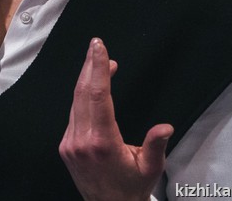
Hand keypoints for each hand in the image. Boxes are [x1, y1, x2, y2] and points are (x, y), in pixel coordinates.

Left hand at [59, 38, 173, 200]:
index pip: (96, 95)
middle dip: (89, 66)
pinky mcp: (66, 145)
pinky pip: (73, 114)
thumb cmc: (130, 189)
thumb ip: (155, 145)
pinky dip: (82, 97)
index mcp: (102, 142)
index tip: (99, 49)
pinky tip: (91, 88)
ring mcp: (70, 142)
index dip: (96, 69)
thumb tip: (165, 127)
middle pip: (82, 92)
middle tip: (96, 45)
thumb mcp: (150, 169)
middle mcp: (81, 140)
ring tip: (100, 63)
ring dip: (86, 80)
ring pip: (76, 102)